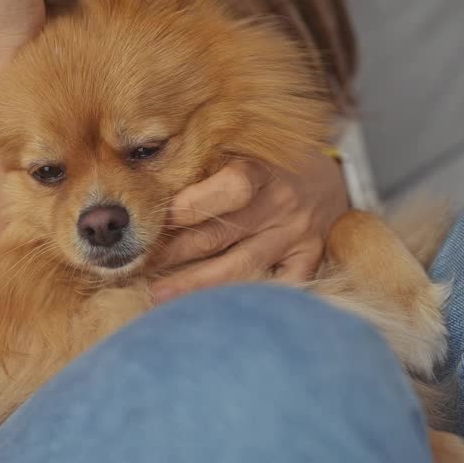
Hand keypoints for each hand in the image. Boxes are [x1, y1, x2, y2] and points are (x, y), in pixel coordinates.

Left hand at [151, 151, 349, 301]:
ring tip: (158, 295)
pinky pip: (278, 289)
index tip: (150, 221)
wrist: (329, 181)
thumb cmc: (270, 165)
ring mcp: (297, 236)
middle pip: (221, 235)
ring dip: (196, 284)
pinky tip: (215, 312)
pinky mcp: (309, 261)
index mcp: (263, 170)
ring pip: (241, 267)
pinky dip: (247, 301)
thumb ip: (207, 164)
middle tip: (134, 266)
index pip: (228, 188)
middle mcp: (282, 204)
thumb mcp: (244, 150)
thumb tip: (149, 188)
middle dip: (173, 252)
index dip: (188, 207)